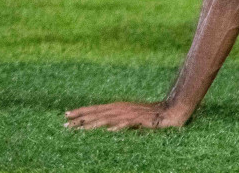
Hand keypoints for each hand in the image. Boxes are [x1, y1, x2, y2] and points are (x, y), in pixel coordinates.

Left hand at [65, 101, 189, 130]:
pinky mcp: (141, 120)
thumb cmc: (152, 115)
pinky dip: (118, 127)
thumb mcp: (132, 117)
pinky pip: (128, 124)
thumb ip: (118, 120)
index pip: (96, 108)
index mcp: (119, 106)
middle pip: (98, 113)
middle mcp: (122, 108)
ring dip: (94, 124)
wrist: (173, 111)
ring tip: (80, 129)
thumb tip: (105, 128)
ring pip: (108, 118)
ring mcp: (131, 114)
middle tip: (65, 124)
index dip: (81, 111)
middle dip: (81, 118)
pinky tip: (109, 132)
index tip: (66, 115)